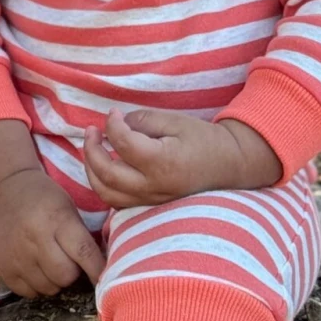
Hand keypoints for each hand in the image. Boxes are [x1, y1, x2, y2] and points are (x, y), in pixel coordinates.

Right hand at [0, 168, 105, 298]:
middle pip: (66, 276)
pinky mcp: (3, 267)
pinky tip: (34, 266)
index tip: (104, 278)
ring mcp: (16, 254)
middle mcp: (34, 237)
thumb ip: (82, 236)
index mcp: (55, 218)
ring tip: (49, 261)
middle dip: (72, 273)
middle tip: (69, 261)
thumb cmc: (43, 198)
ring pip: (48, 288)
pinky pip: (29, 293)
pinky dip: (37, 285)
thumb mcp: (67, 207)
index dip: (97, 269)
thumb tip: (102, 270)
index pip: (83, 252)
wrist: (2, 190)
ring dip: (55, 280)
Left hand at [83, 109, 280, 207]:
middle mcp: (155, 187)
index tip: (112, 113)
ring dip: (92, 171)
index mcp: (162, 162)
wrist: (229, 165)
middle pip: (107, 174)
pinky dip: (104, 186)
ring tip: (92, 149)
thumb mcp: (174, 121)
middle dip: (91, 150)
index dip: (111, 124)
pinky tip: (105, 168)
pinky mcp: (151, 207)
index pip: (122, 143)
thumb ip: (142, 121)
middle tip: (91, 130)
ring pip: (107, 194)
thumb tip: (115, 125)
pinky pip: (118, 203)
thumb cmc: (203, 139)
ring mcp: (152, 201)